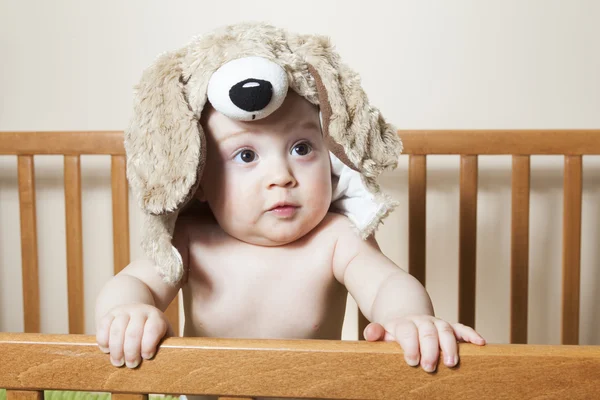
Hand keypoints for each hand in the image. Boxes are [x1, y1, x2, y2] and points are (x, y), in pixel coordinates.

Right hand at [96, 304, 173, 367]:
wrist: (138, 313)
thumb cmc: (153, 332)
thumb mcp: (163, 335)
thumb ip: (166, 346)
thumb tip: (167, 361)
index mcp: (156, 317)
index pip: (153, 328)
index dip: (149, 344)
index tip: (147, 357)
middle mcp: (140, 311)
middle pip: (133, 332)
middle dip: (131, 352)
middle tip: (131, 365)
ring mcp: (123, 311)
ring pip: (117, 330)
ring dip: (116, 349)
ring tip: (118, 362)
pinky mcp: (110, 314)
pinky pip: (103, 326)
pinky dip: (104, 340)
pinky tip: (107, 350)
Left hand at [363, 315, 485, 372]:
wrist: (405, 317)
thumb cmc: (394, 333)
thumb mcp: (382, 332)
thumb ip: (376, 333)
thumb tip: (370, 334)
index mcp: (404, 324)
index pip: (407, 331)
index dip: (410, 345)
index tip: (411, 361)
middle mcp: (422, 322)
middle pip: (428, 331)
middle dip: (430, 349)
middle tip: (429, 367)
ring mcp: (436, 324)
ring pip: (446, 329)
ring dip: (450, 345)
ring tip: (451, 363)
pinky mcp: (449, 328)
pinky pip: (461, 328)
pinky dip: (471, 334)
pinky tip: (480, 343)